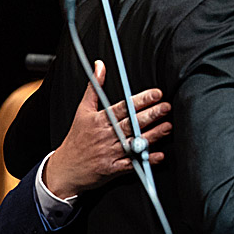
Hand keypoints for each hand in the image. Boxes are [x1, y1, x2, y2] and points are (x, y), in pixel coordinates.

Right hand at [44, 60, 171, 198]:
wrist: (65, 169)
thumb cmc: (76, 138)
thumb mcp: (82, 110)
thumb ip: (94, 87)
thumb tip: (100, 65)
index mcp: (99, 120)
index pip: (123, 107)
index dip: (141, 100)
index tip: (156, 94)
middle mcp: (105, 135)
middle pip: (131, 123)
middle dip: (151, 115)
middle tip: (166, 107)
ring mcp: (110, 152)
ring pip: (134, 142)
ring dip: (153, 135)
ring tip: (168, 126)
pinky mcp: (113, 168)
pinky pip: (131, 163)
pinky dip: (145, 160)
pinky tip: (158, 154)